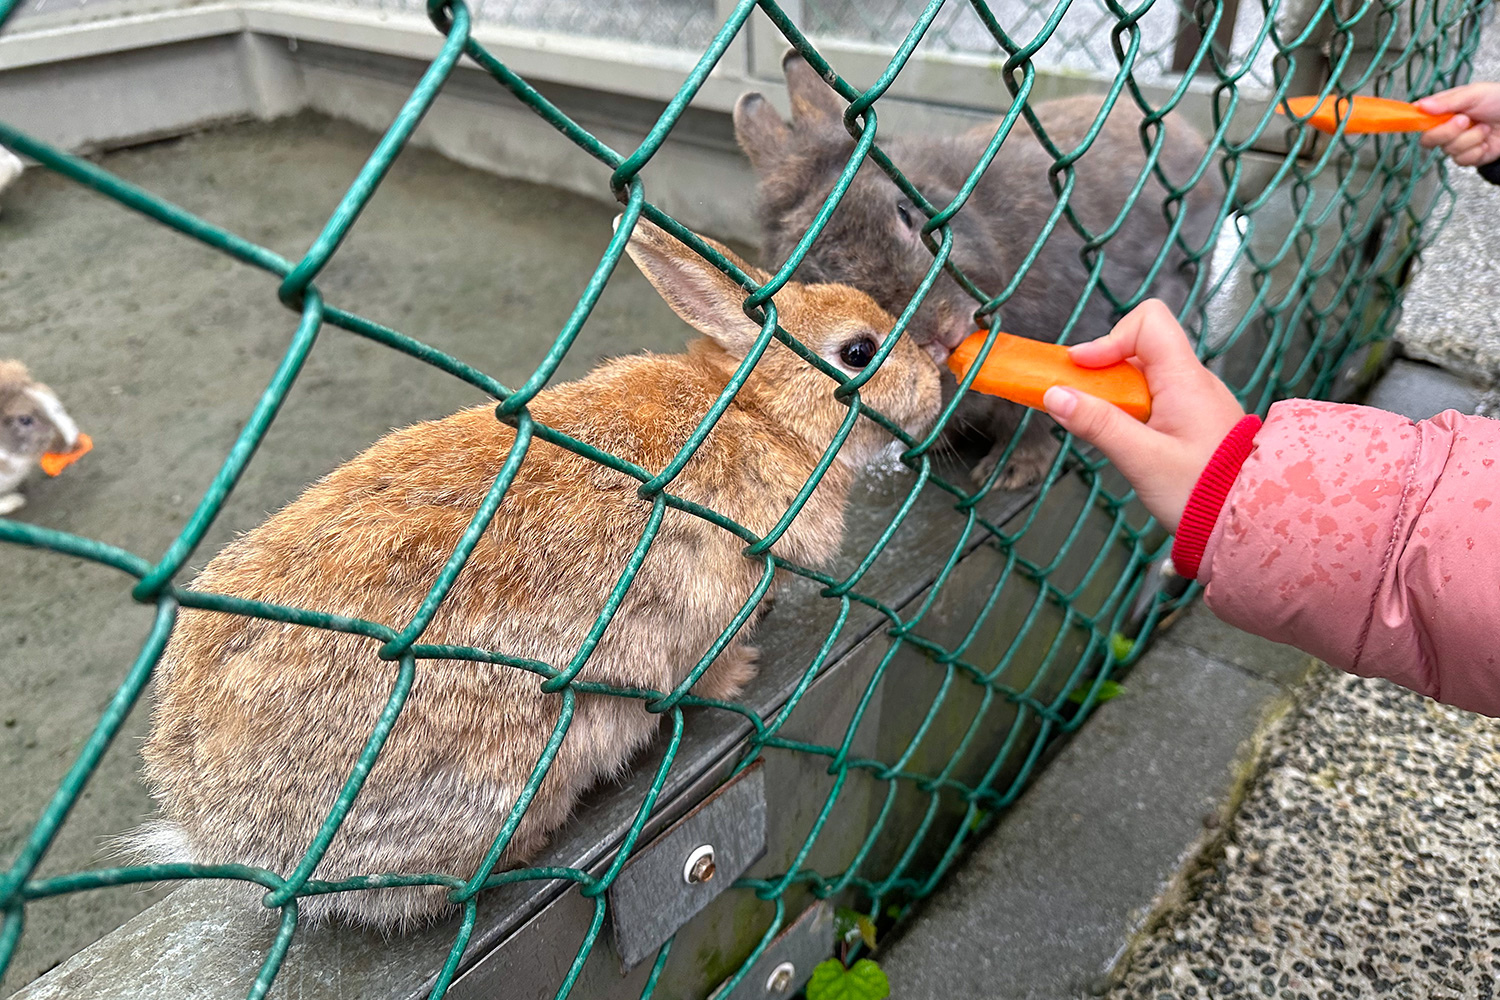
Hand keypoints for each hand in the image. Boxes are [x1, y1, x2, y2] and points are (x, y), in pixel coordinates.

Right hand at [1042, 300, 1244, 531]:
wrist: (1249, 523)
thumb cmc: (1201, 494)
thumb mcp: (1141, 460)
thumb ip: (1098, 424)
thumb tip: (1054, 394)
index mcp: (1185, 379)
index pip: (1149, 322)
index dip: (1109, 338)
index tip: (1082, 370)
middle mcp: (1195, 381)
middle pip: (1140, 349)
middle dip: (1104, 372)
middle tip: (1083, 405)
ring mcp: (1197, 400)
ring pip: (1146, 376)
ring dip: (1117, 394)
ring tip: (1105, 430)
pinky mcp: (1196, 420)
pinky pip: (1157, 399)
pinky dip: (1133, 411)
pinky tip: (1129, 441)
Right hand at [1416, 82, 1499, 166]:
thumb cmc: (1499, 100)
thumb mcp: (1474, 93)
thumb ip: (1447, 101)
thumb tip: (1421, 105)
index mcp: (1443, 110)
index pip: (1419, 119)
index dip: (1417, 122)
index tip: (1419, 122)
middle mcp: (1446, 128)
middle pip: (1429, 140)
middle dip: (1448, 132)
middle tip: (1465, 120)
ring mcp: (1456, 144)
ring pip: (1449, 150)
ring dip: (1470, 139)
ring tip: (1484, 127)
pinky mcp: (1468, 157)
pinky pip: (1462, 160)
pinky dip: (1477, 150)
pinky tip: (1486, 141)